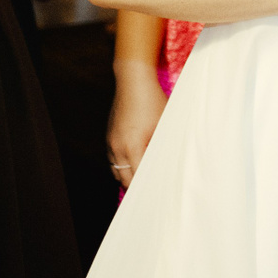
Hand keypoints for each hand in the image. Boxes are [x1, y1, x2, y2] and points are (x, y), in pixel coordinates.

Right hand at [106, 64, 168, 184]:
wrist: (133, 82)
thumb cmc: (153, 102)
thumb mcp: (164, 125)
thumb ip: (162, 146)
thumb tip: (167, 163)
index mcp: (132, 147)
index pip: (136, 179)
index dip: (146, 189)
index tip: (155, 195)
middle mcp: (117, 148)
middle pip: (123, 179)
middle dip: (135, 187)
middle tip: (151, 192)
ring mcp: (111, 142)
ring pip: (116, 169)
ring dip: (127, 175)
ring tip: (143, 180)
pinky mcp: (110, 135)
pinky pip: (114, 158)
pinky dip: (122, 164)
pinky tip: (136, 162)